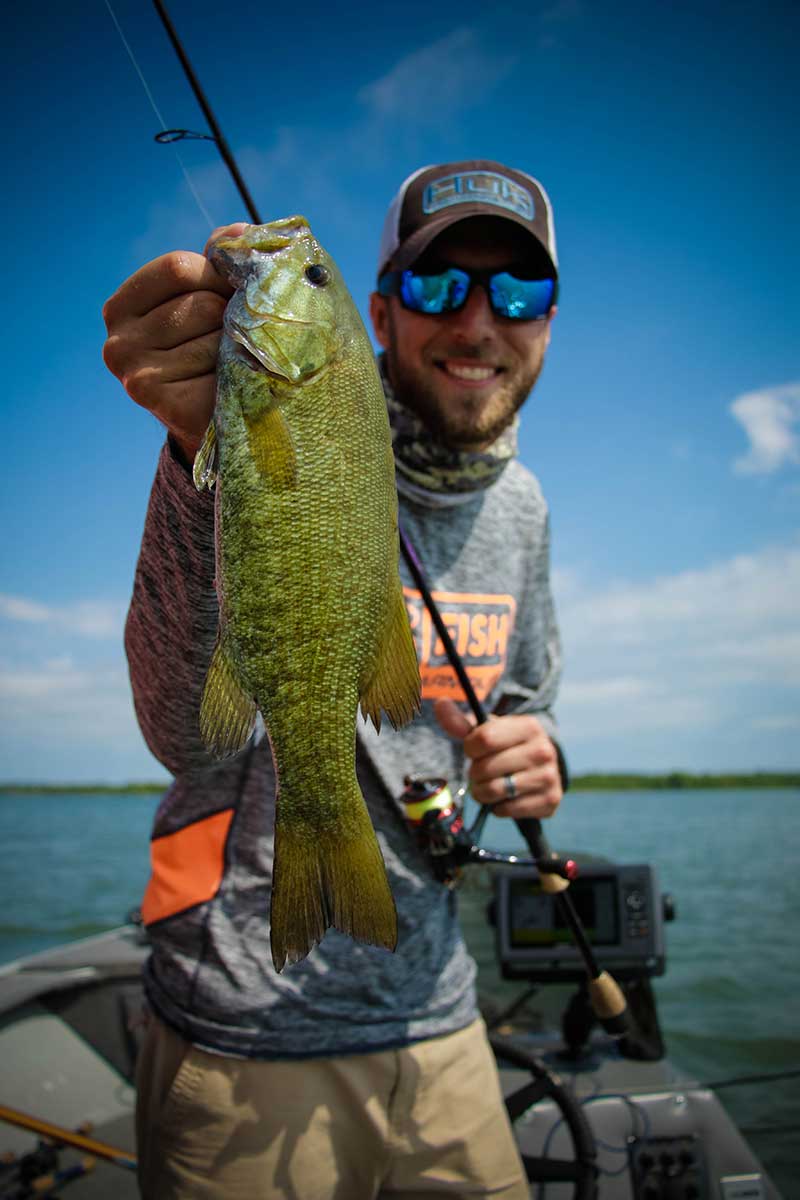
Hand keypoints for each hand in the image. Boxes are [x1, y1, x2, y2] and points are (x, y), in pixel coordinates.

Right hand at [102, 223, 247, 463]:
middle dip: (231, 319)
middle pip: (200, 304)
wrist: (216, 422)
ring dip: (235, 351)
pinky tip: (225, 389)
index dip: (217, 278)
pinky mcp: (158, 401)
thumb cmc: (215, 352)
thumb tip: (239, 232)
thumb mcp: (210, 300)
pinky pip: (216, 370)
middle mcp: (117, 341)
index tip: (230, 297)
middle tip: (233, 343)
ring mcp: (134, 373)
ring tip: (230, 368)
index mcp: (122, 307)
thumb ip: (220, 263)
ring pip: (213, 338)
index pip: (178, 267)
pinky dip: (234, 377)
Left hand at [434, 698, 561, 819]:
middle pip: (486, 768)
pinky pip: (506, 810)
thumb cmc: (507, 748)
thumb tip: (440, 704)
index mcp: (529, 726)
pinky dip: (498, 807)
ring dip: (482, 792)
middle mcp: (543, 750)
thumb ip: (461, 722)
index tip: (474, 750)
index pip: (484, 738)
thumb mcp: (487, 732)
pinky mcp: (549, 801)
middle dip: (475, 773)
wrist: (539, 771)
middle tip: (482, 771)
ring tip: (490, 785)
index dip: (470, 748)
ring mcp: (549, 777)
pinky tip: (506, 798)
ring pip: (494, 791)